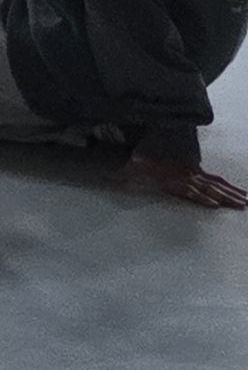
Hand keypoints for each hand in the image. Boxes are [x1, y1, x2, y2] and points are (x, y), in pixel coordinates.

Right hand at [130, 155, 247, 209]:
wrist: (132, 164)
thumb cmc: (150, 167)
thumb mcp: (172, 170)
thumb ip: (184, 175)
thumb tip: (195, 181)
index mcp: (192, 170)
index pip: (216, 179)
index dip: (231, 186)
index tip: (245, 193)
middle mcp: (191, 174)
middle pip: (217, 186)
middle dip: (234, 194)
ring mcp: (183, 179)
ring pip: (208, 190)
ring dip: (225, 198)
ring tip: (239, 205)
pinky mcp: (173, 185)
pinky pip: (191, 193)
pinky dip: (203, 199)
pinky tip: (214, 205)